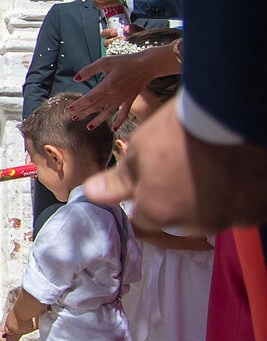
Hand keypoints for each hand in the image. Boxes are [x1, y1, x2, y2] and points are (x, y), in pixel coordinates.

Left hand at [70, 44, 180, 129]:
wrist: (147, 64)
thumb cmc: (125, 61)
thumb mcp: (105, 61)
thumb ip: (89, 70)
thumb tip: (76, 79)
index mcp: (107, 85)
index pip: (90, 98)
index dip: (79, 104)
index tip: (70, 108)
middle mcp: (114, 94)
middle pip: (96, 106)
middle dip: (84, 113)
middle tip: (73, 118)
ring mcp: (123, 98)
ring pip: (108, 112)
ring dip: (98, 120)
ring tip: (88, 127)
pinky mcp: (130, 99)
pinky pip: (124, 113)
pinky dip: (119, 121)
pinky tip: (113, 128)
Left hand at [85, 102, 266, 231]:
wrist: (232, 116)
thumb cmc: (179, 132)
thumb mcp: (138, 152)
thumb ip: (117, 181)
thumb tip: (91, 193)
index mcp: (159, 213)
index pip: (143, 214)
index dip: (145, 191)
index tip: (157, 170)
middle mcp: (195, 224)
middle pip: (180, 216)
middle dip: (178, 195)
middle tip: (186, 162)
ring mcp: (230, 219)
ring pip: (213, 212)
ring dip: (210, 195)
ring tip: (212, 161)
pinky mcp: (258, 209)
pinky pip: (243, 206)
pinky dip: (239, 193)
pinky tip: (236, 167)